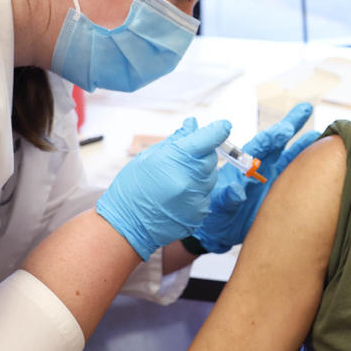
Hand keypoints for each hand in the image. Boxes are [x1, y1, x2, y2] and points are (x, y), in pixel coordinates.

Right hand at [97, 118, 230, 259]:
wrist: (126, 225)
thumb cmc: (132, 188)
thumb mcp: (148, 157)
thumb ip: (175, 141)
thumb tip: (193, 125)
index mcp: (177, 160)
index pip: (209, 139)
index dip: (219, 130)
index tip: (224, 126)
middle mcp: (191, 180)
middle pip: (211, 159)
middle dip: (202, 155)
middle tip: (182, 160)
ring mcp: (197, 199)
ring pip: (210, 177)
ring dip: (199, 175)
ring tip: (175, 181)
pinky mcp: (200, 214)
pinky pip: (206, 195)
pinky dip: (196, 192)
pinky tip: (177, 197)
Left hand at [192, 103, 319, 253]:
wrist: (220, 232)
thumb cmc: (214, 216)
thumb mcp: (217, 206)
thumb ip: (227, 197)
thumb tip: (236, 190)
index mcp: (243, 164)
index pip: (261, 145)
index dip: (273, 136)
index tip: (285, 130)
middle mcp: (261, 167)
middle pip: (279, 142)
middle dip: (292, 124)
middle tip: (305, 108)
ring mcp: (272, 179)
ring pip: (292, 157)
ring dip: (306, 146)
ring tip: (322, 133)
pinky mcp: (281, 193)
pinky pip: (298, 178)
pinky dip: (310, 170)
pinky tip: (324, 163)